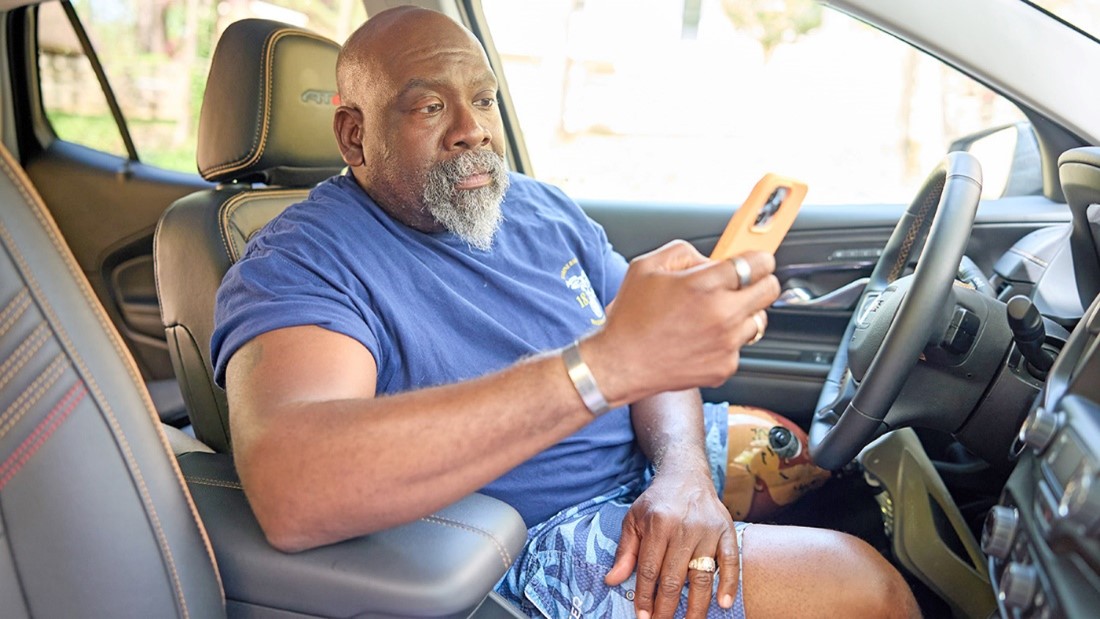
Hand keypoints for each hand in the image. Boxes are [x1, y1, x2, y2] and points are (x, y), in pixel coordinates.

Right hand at [585, 241, 778, 404]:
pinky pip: (740, 346)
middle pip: (771, 290)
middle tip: (741, 285)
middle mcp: (722, 314)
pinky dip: (727, 342)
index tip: (755, 262)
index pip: (759, 263)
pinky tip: (702, 338)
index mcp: (704, 285)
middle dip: (758, 283)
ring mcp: (726, 344)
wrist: (620, 364)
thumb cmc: (630, 318)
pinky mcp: (724, 367)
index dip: (758, 259)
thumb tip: (711, 259)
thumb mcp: (646, 266)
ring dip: (742, 314)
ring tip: (714, 315)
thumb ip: (684, 252)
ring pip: (758, 320)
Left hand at [604, 468, 738, 618]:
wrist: (686, 475)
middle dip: (666, 607)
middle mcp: (684, 527)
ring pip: (702, 575)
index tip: (643, 617)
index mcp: (658, 523)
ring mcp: (708, 530)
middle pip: (674, 578)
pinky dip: (729, 583)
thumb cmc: (657, 502)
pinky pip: (731, 561)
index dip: (645, 597)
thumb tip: (612, 580)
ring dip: (696, 606)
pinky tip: (724, 604)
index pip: (650, 569)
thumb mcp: (634, 520)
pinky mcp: (727, 531)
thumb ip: (625, 551)